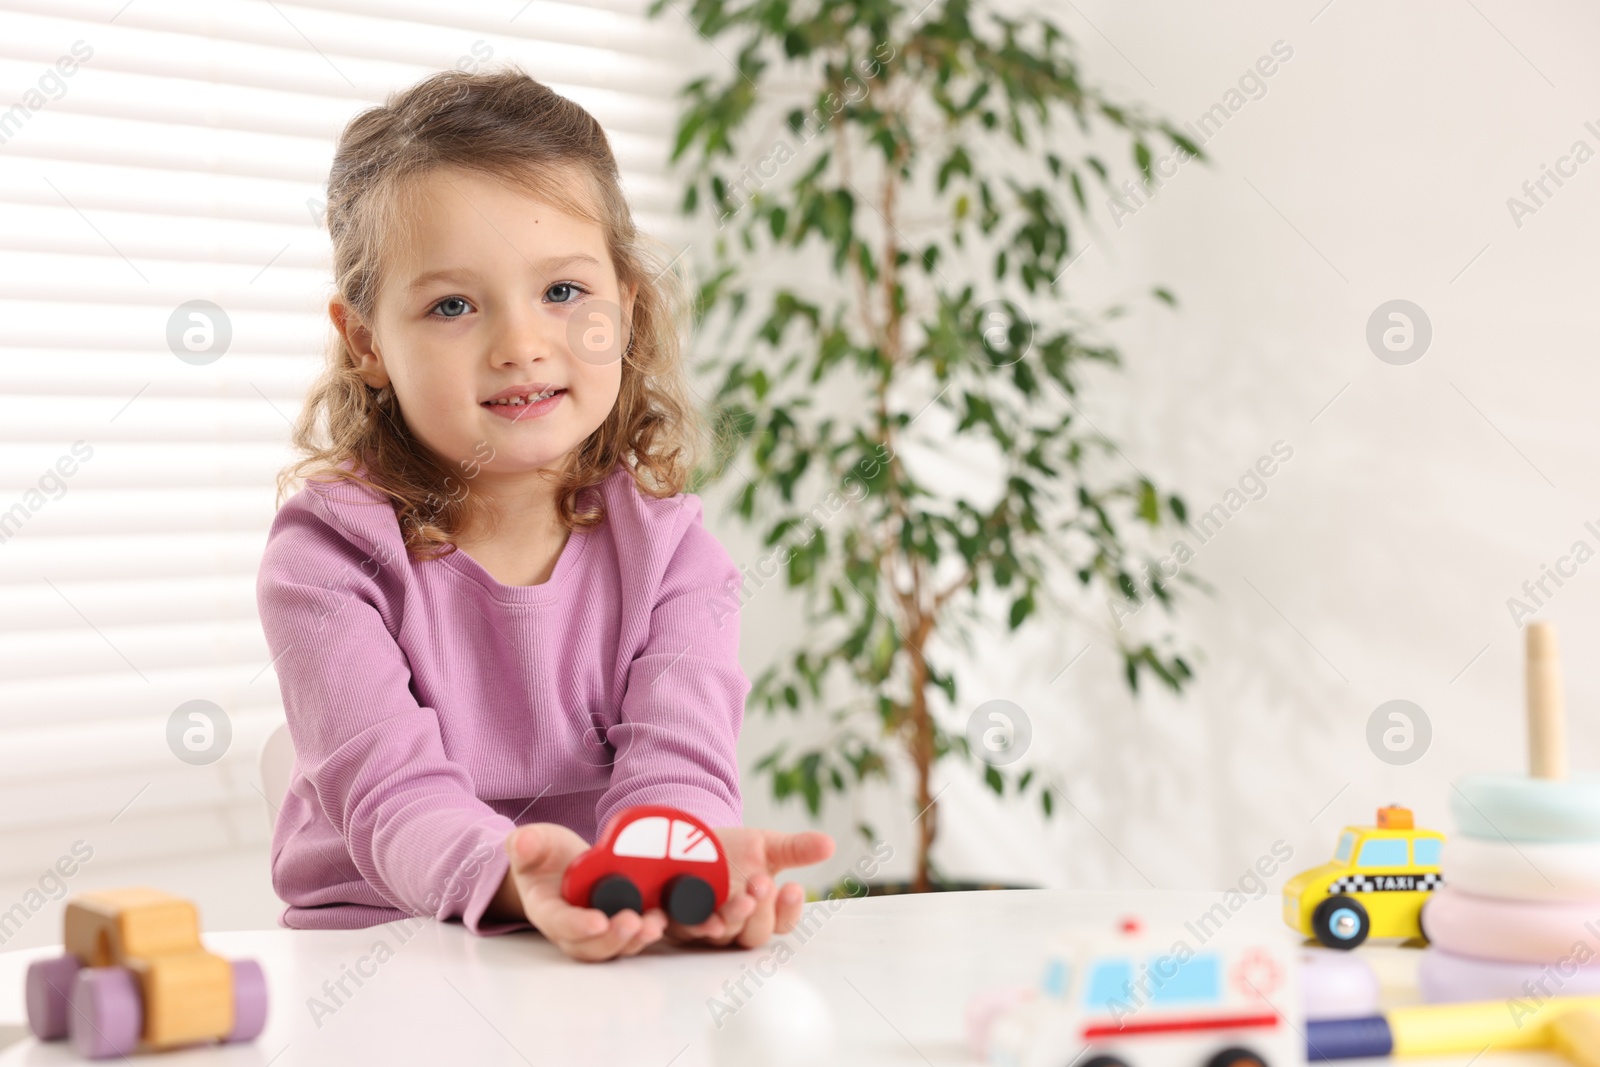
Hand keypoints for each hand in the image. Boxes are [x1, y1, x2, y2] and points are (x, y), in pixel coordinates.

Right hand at [503, 823, 667, 961]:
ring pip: (614, 947)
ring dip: (635, 940)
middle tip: (633, 922)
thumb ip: (525, 844)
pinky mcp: (618, 925)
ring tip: (655, 924)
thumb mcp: (532, 844)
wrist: (559, 866)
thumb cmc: (544, 856)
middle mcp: (572, 929)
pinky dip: (649, 931)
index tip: (598, 921)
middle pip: (589, 947)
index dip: (577, 926)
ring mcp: (597, 931)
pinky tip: (665, 916)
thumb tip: (524, 842)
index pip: (559, 924)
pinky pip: (632, 936)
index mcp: (546, 910)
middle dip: (613, 939)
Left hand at [666, 827, 834, 948]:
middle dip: (761, 910)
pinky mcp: (678, 922)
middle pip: (755, 933)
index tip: (792, 888)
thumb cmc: (733, 851)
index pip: (783, 922)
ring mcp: (708, 928)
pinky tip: (700, 910)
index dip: (789, 909)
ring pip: (724, 933)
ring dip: (733, 916)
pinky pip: (686, 927)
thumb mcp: (767, 846)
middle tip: (762, 883)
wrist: (690, 842)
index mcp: (764, 912)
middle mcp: (738, 926)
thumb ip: (796, 849)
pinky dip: (694, 921)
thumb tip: (829, 843)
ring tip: (740, 897)